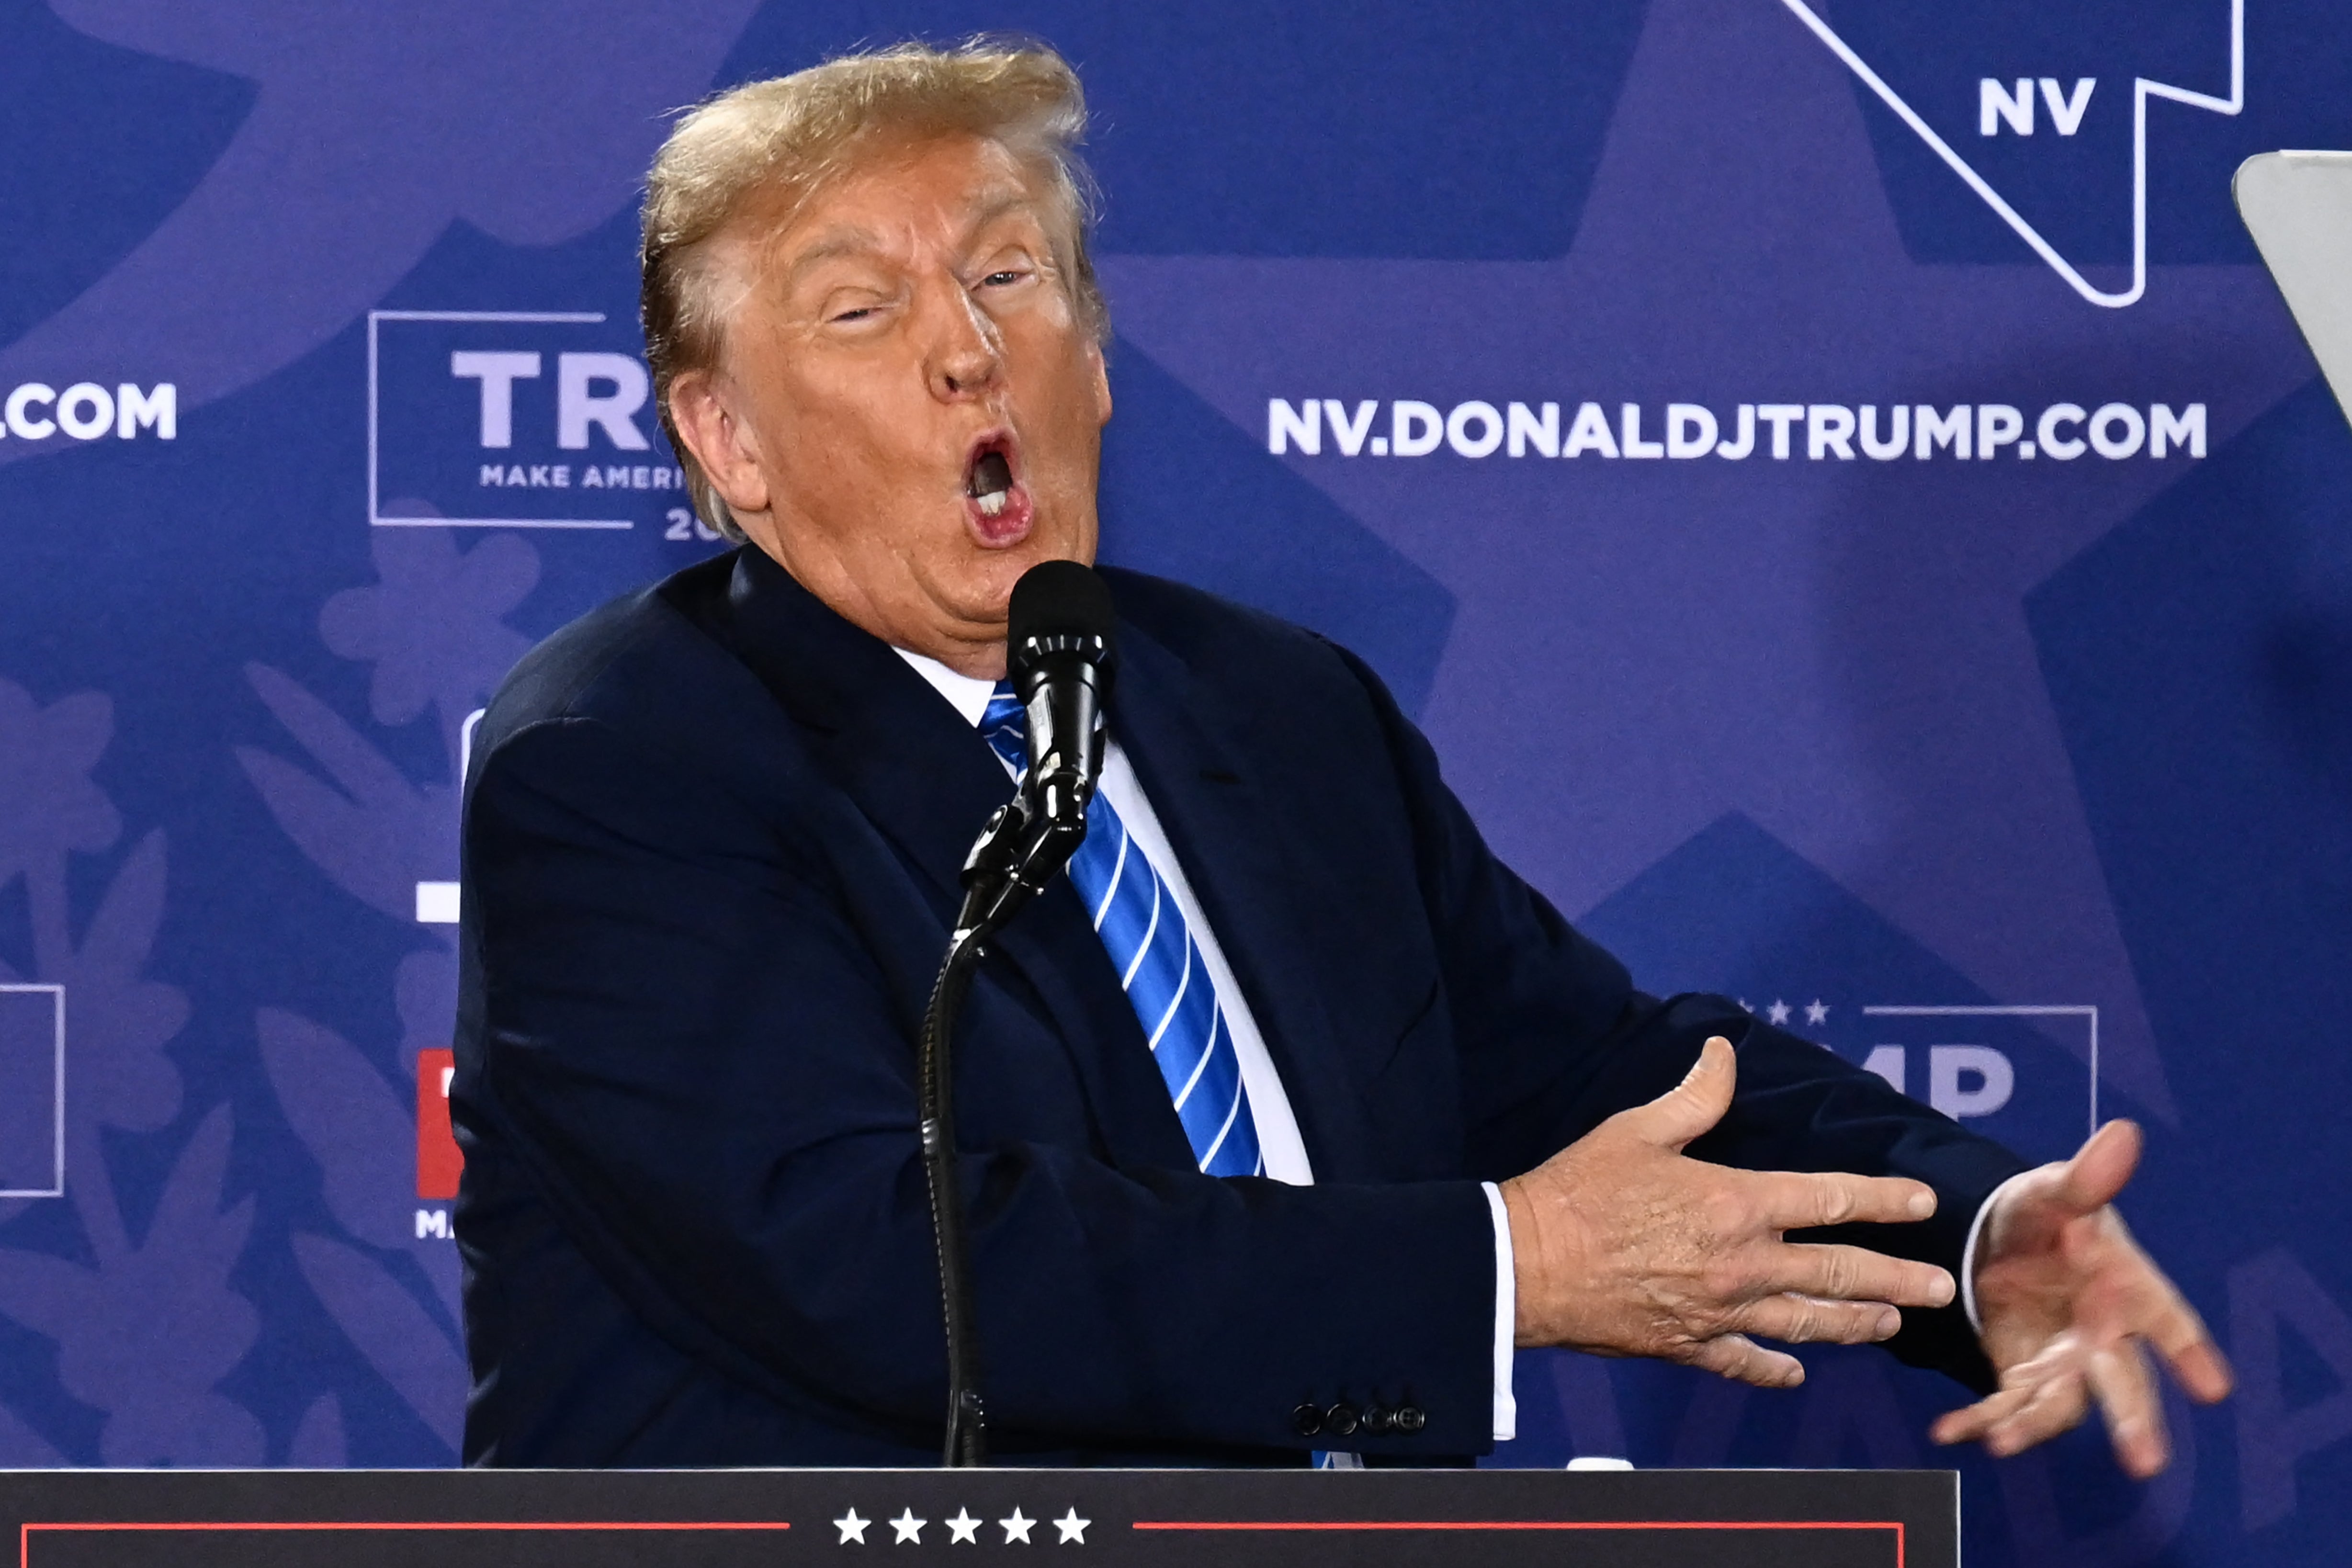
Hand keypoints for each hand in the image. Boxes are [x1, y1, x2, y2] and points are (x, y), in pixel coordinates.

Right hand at [1500, 1036, 1956, 1386]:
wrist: (1525, 1265)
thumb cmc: (1578, 1191)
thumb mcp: (1637, 1129)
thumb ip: (1693, 1097)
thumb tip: (1723, 1053)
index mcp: (1735, 1202)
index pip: (1830, 1199)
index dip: (1882, 1200)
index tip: (1922, 1204)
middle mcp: (1742, 1263)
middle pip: (1840, 1274)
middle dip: (1898, 1279)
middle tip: (1941, 1289)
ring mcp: (1720, 1312)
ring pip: (1808, 1325)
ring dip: (1857, 1325)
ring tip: (1891, 1325)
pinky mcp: (1688, 1346)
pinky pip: (1746, 1364)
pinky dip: (1776, 1369)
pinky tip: (1796, 1372)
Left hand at [1931, 1120, 2230, 1476]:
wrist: (1998, 1238)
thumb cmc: (2045, 1214)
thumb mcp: (2054, 1192)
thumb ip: (2085, 1178)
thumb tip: (2122, 1135)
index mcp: (2126, 1288)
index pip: (2168, 1320)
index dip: (2190, 1352)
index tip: (2214, 1388)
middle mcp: (2102, 1335)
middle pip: (2122, 1381)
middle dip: (2133, 1419)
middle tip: (2146, 1460)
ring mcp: (2062, 1362)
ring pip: (2060, 1403)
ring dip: (2034, 1425)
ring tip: (2005, 1442)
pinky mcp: (2020, 1376)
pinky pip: (2006, 1406)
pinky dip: (1981, 1420)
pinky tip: (1951, 1431)